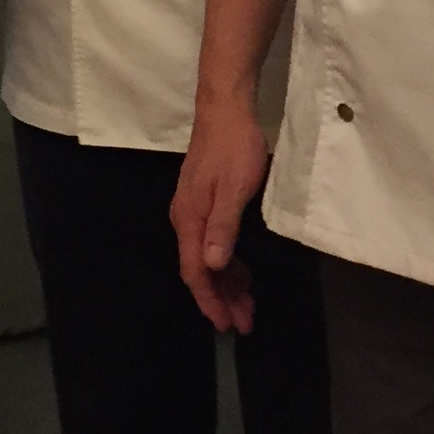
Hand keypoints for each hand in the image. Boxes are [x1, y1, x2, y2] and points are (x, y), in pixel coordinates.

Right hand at [174, 99, 269, 333]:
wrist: (226, 108)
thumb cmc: (235, 147)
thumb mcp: (235, 188)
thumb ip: (223, 227)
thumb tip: (211, 265)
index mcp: (190, 219)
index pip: (195, 272)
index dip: (210, 301)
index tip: (226, 324)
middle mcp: (186, 219)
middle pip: (200, 270)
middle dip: (221, 299)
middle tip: (244, 322)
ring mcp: (194, 211)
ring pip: (206, 258)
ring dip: (226, 283)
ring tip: (247, 304)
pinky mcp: (204, 202)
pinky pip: (212, 243)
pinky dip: (227, 262)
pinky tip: (241, 270)